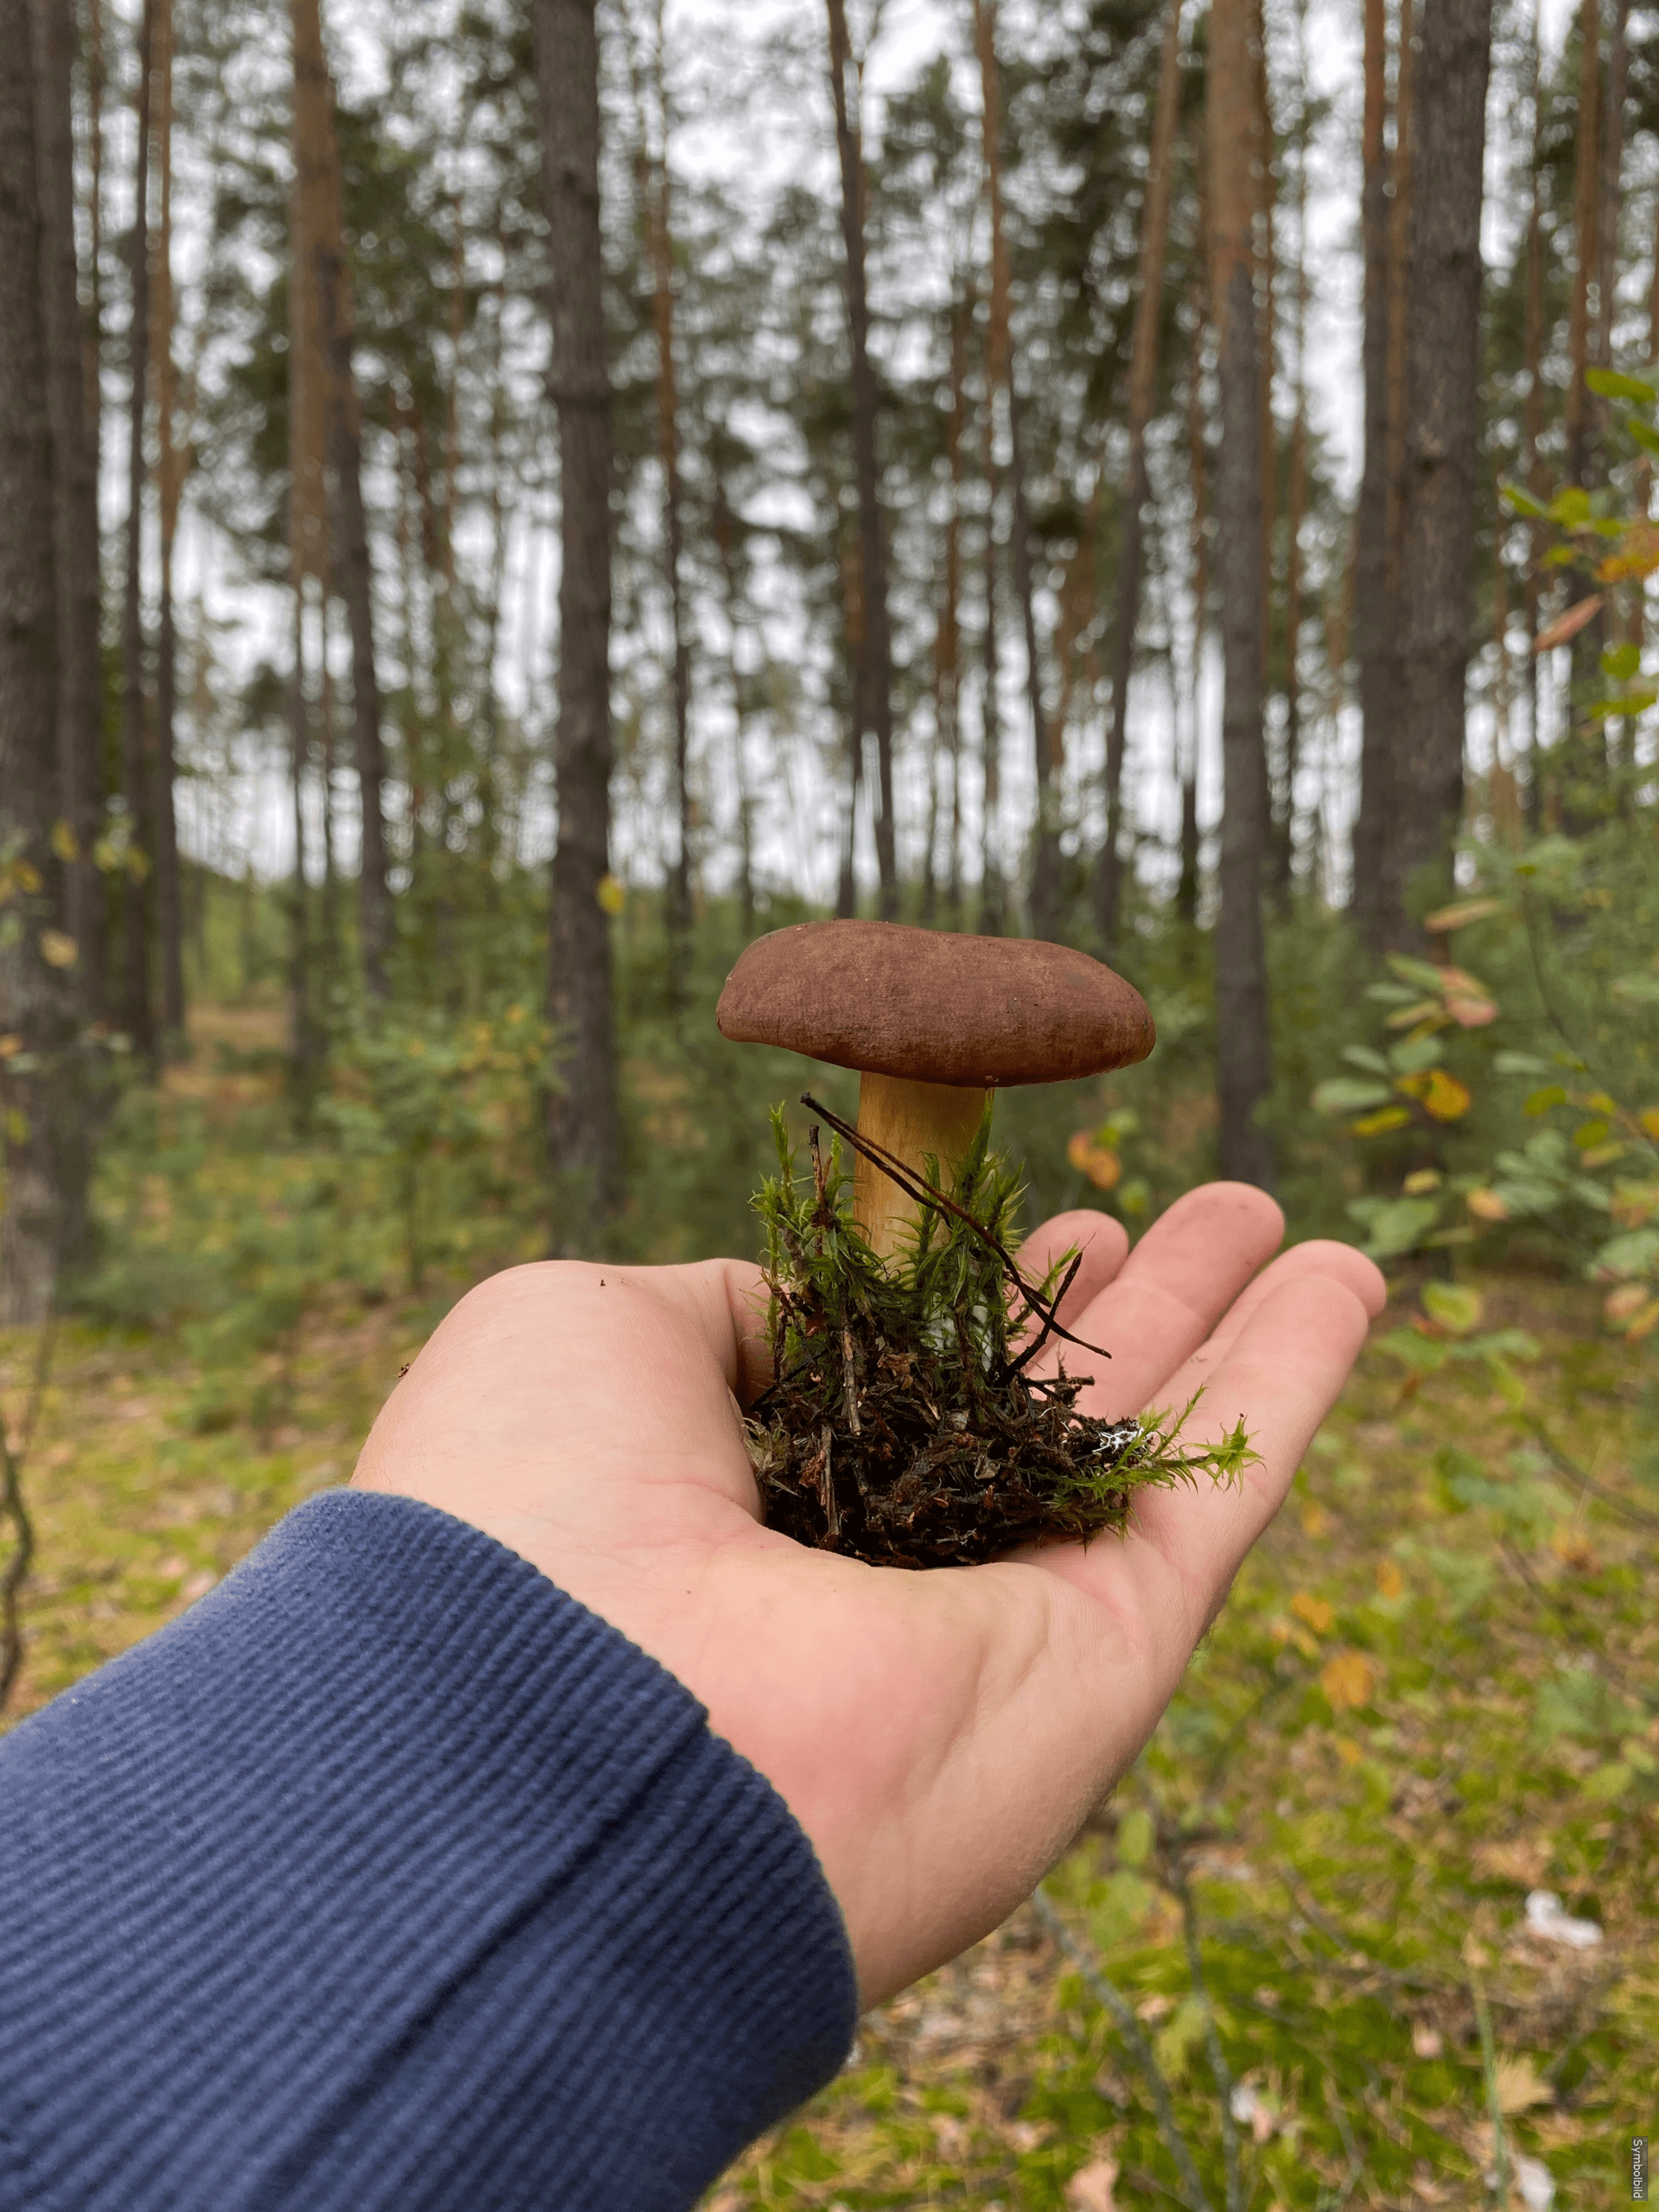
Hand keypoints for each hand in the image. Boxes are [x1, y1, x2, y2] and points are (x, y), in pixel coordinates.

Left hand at [352, 1183, 1383, 2005]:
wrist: (561, 1738)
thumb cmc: (528, 1506)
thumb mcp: (579, 1336)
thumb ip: (714, 1314)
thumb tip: (816, 1319)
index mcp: (742, 1509)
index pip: (899, 1391)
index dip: (977, 1300)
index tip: (1044, 1227)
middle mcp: (876, 1579)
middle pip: (1038, 1417)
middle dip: (1122, 1313)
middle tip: (1198, 1211)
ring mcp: (994, 1625)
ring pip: (1144, 1446)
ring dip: (1227, 1330)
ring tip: (1287, 1221)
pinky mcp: (1101, 1663)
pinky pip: (1218, 1494)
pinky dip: (1295, 1381)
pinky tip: (1348, 1280)